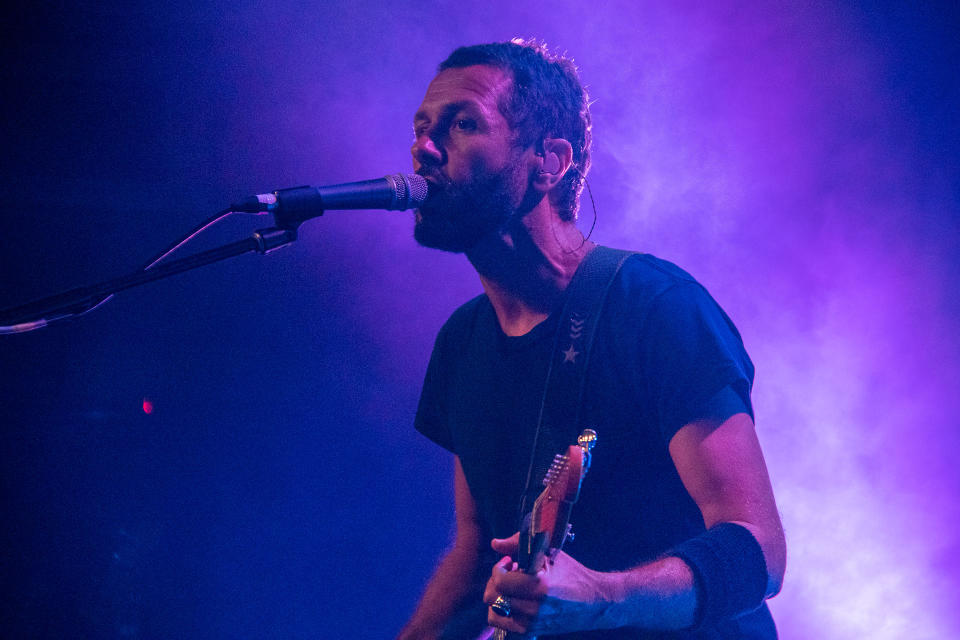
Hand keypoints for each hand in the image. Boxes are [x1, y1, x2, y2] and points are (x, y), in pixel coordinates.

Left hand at [483, 533, 611, 634]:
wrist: (594, 602)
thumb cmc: (572, 574)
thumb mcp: (549, 553)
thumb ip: (519, 544)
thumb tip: (496, 543)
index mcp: (538, 586)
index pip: (500, 581)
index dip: (498, 569)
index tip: (508, 562)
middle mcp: (533, 608)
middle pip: (493, 598)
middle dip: (494, 582)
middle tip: (507, 574)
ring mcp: (532, 623)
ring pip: (494, 614)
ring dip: (496, 599)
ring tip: (510, 589)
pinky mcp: (533, 632)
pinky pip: (504, 625)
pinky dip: (503, 613)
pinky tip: (514, 601)